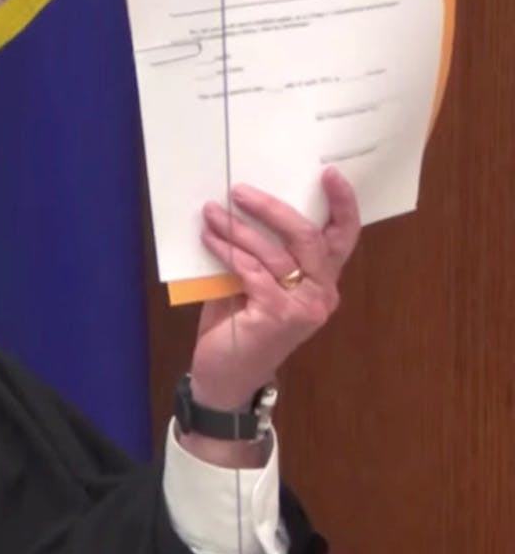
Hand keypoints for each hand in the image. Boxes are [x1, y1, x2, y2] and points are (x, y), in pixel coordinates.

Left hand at [188, 167, 361, 412]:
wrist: (225, 380)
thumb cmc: (239, 331)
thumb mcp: (256, 287)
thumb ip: (262, 256)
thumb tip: (241, 210)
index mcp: (324, 283)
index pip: (343, 237)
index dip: (342, 203)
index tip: (328, 173)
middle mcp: (322, 294)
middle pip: (306, 236)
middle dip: (271, 208)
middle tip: (239, 190)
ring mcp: (302, 307)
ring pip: (273, 252)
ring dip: (237, 228)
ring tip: (211, 212)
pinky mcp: (276, 315)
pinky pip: (251, 271)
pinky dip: (228, 251)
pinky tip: (209, 239)